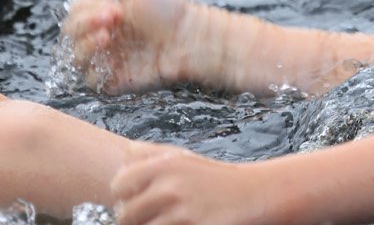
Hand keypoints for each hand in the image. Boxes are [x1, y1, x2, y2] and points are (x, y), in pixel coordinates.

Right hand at [61, 0, 195, 92]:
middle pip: (69, 33)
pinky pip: (89, 80)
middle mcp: (103, 36)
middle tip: (113, 18)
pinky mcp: (113, 80)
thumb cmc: (170, 8)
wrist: (190, 37)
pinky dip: (93, 69)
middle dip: (85, 23)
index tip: (113, 6)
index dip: (87, 8)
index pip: (76, 11)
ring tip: (108, 37)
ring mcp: (107, 59)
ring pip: (74, 57)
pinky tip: (109, 59)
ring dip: (85, 45)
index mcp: (105, 13)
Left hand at [111, 143, 273, 224]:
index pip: (118, 184)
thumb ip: (150, 155)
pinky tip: (183, 224)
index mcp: (164, 164)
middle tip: (155, 216)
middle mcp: (169, 186)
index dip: (123, 195)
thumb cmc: (215, 178)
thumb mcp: (184, 158)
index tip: (135, 199)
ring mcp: (180, 212)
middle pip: (124, 214)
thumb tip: (122, 156)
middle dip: (134, 219)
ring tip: (170, 220)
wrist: (255, 194)